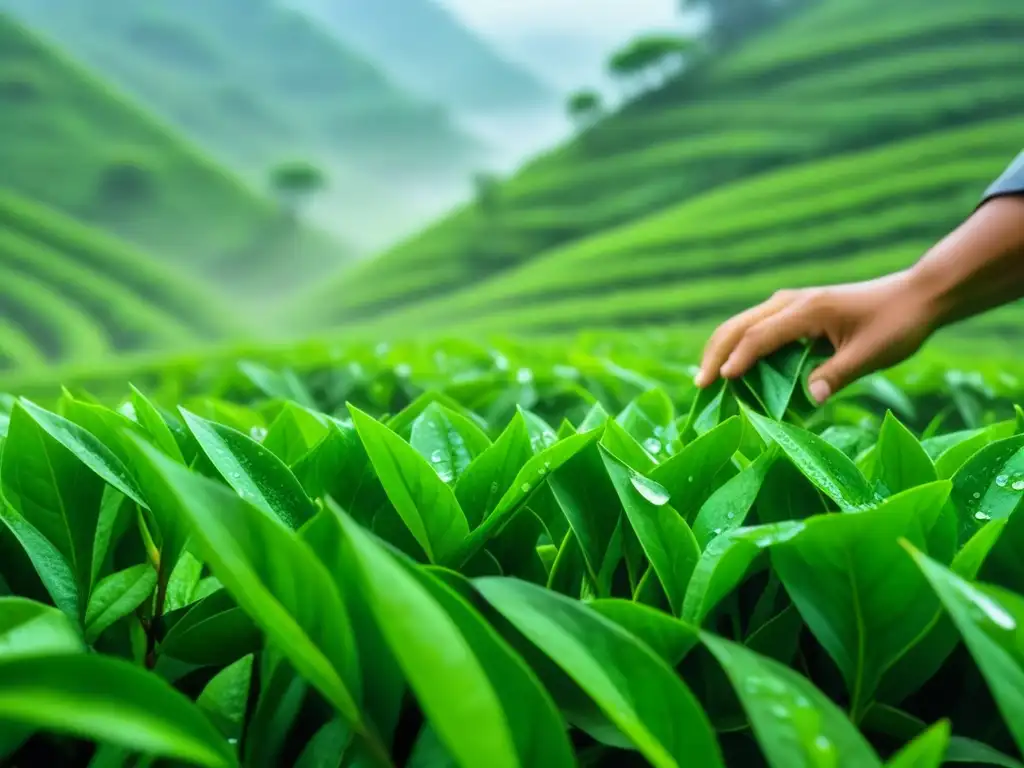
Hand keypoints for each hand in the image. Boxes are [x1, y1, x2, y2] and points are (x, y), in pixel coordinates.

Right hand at [695, 271, 940, 402]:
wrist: (916, 296)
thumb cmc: (897, 324)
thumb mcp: (870, 355)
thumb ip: (836, 376)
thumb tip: (809, 401)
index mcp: (807, 310)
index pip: (759, 336)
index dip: (738, 360)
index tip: (720, 382)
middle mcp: (791, 302)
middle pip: (738, 326)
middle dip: (715, 354)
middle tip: (700, 386)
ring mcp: (790, 304)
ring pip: (742, 324)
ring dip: (722, 350)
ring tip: (708, 380)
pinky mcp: (794, 312)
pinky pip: (756, 328)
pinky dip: (739, 347)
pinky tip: (734, 369)